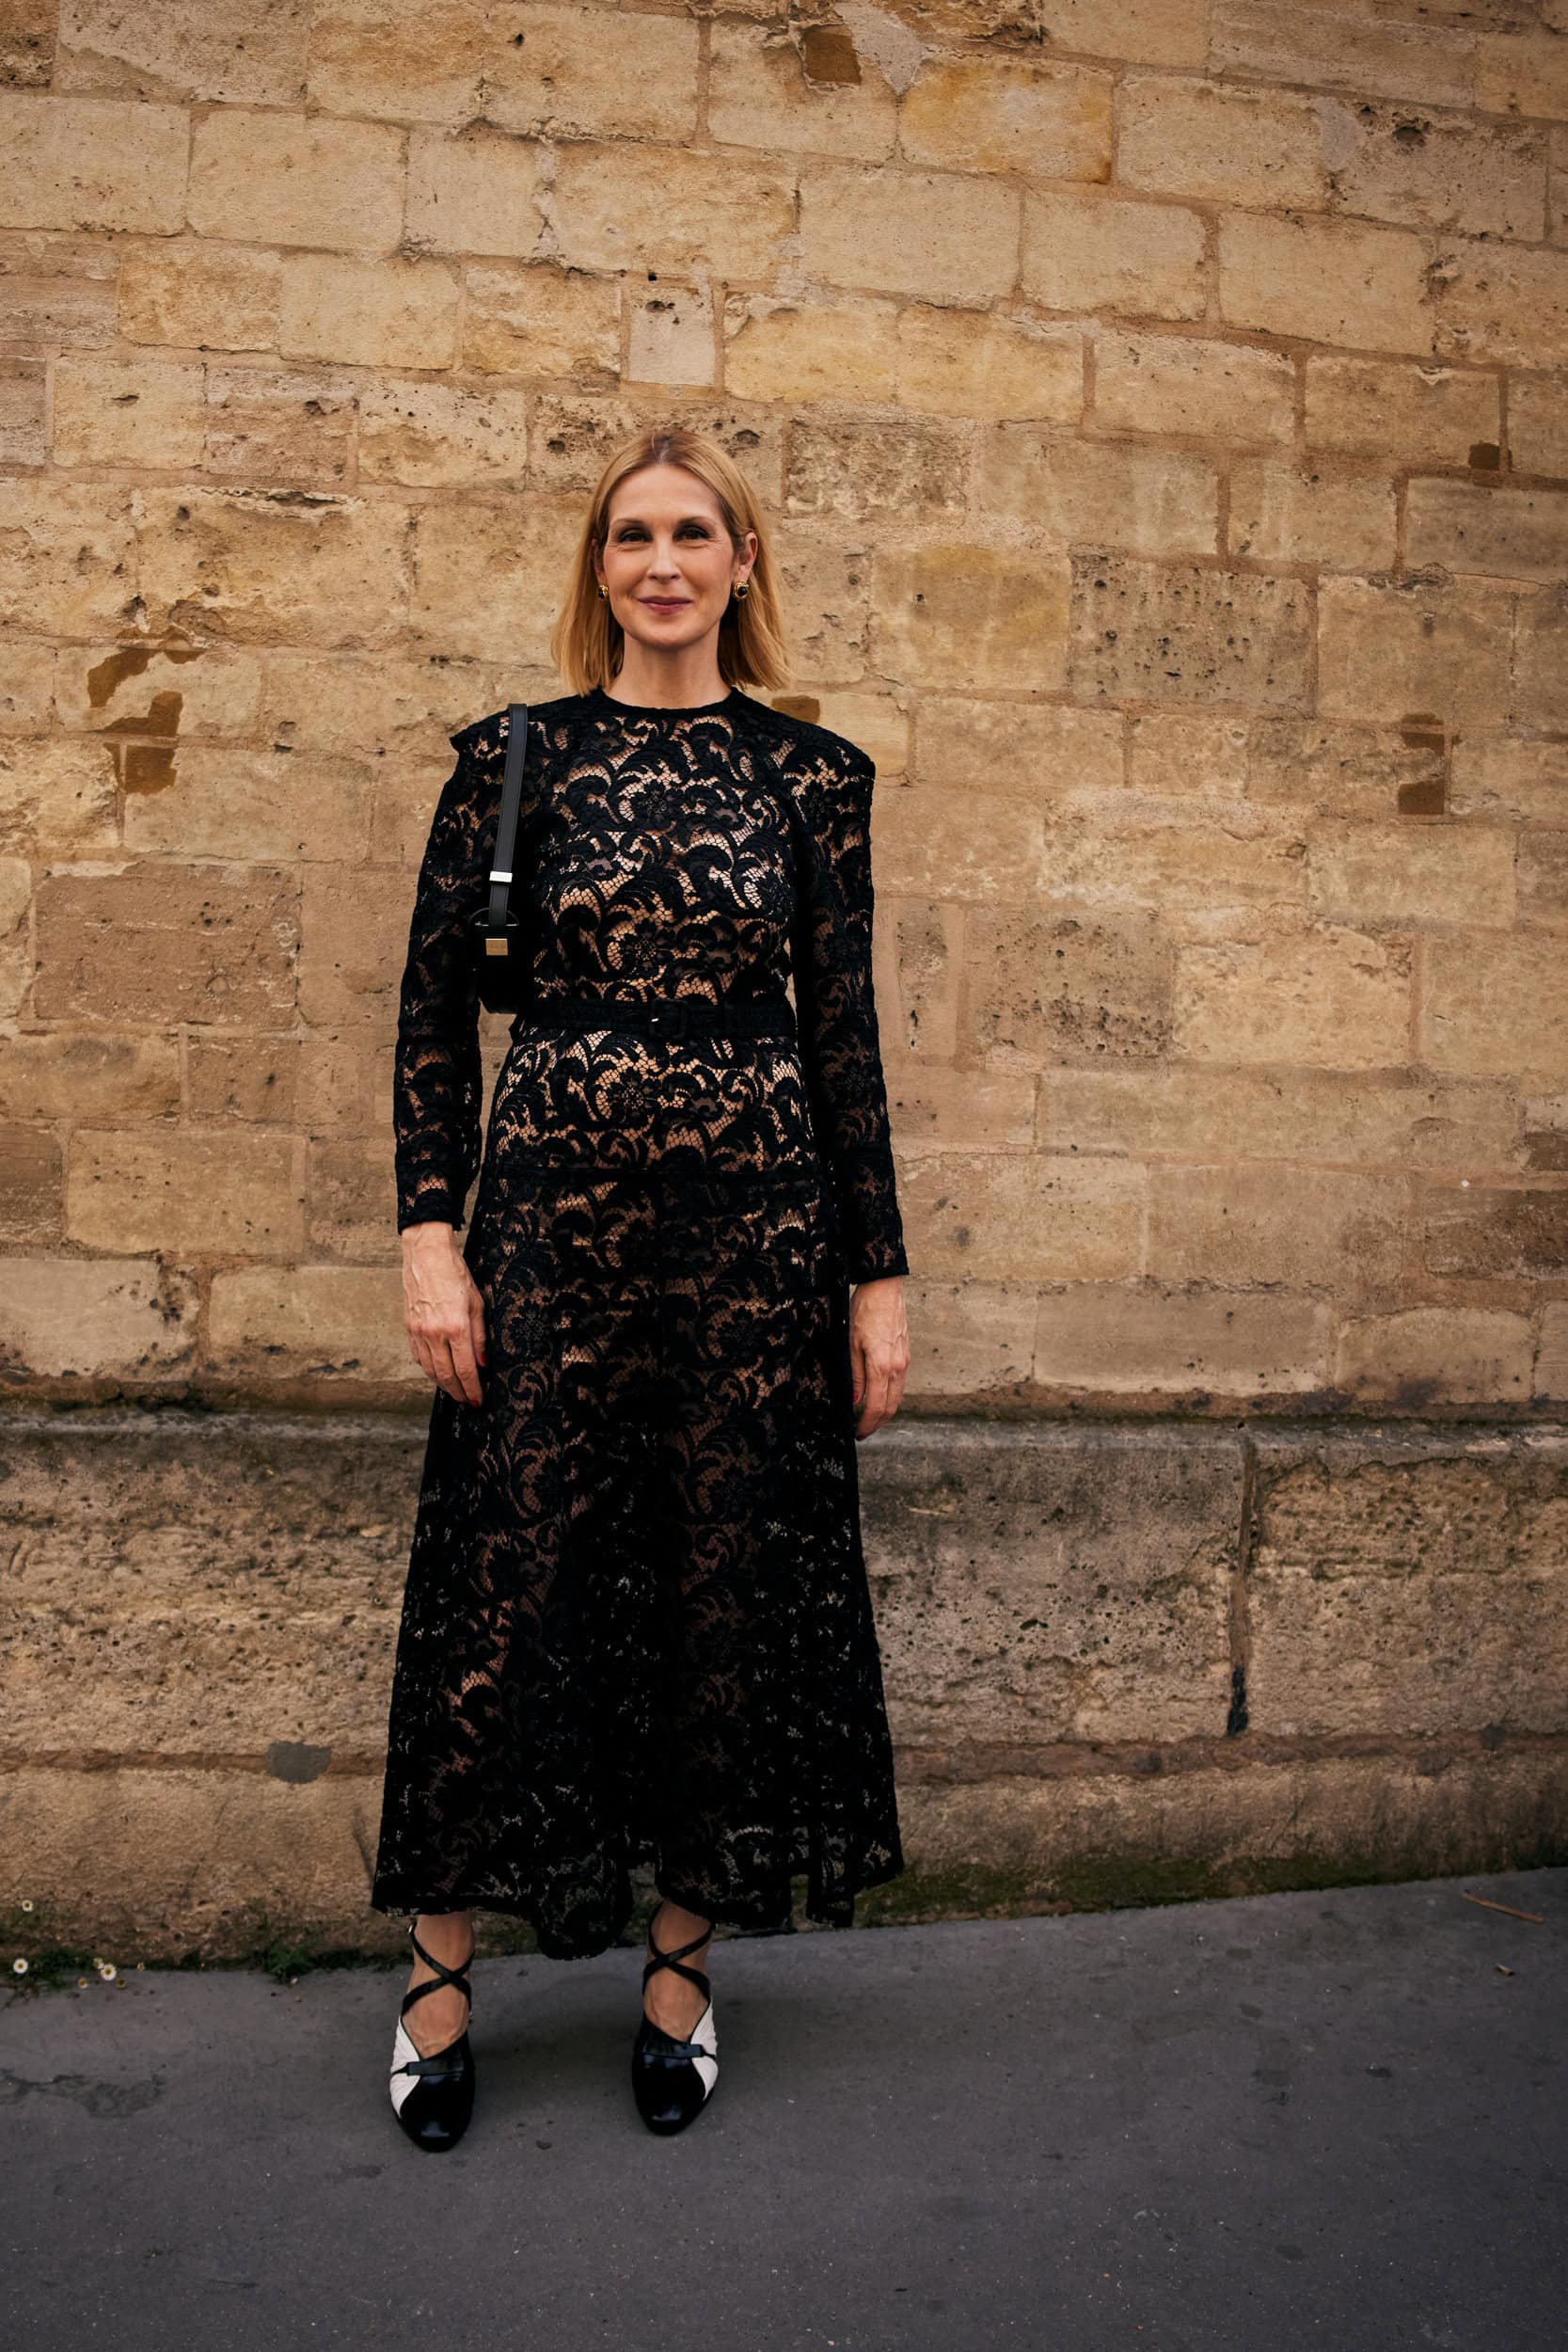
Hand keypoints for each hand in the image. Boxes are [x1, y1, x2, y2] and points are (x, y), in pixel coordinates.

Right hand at [401, 1222, 486, 1406]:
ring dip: (443, 1384)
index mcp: (455, 1328)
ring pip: (430, 1370)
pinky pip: (418, 1357)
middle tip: (467, 1401)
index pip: (466, 1369)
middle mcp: (434, 1334)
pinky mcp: (408, 1327)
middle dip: (458, 1392)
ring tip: (454, 1390)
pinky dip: (428, 1368)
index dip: (472, 1389)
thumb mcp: (476, 1303)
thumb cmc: (454, 1274)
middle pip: (446, 1376)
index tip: (478, 1400)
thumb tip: (483, 1362)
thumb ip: (480, 1336)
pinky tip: (437, 1371)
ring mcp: (418, 1332)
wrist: (426, 1254)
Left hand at [848, 1274, 907, 1439]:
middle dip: (877, 1424)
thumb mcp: (851, 1344)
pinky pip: (900, 1384)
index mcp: (882, 1366)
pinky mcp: (905, 1355)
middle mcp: (897, 1367)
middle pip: (890, 1407)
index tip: (858, 1434)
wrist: (884, 1289)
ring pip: (897, 1397)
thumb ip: (855, 1375)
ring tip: (870, 1420)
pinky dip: (891, 1398)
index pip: (876, 1407)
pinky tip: (880, 1398)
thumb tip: (856, 1400)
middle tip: (863, 1432)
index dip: (867, 1425)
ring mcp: (904, 1362)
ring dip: (885, 1413)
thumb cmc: (865, 1311)